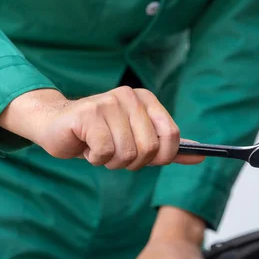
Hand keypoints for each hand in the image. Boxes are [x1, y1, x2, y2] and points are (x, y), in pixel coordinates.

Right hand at [0, 87, 203, 169]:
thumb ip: (169, 149)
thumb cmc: (101, 135)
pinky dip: (95, 158)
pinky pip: (105, 153)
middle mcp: (129, 96)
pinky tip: (86, 146)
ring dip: (111, 161)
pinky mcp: (88, 114)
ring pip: (127, 153)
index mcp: (146, 99)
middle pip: (150, 149)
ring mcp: (108, 102)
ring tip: (99, 147)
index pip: (172, 136)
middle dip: (133, 162)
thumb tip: (201, 157)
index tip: (146, 158)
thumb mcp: (140, 141)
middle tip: (115, 153)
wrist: (56, 126)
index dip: (162, 156)